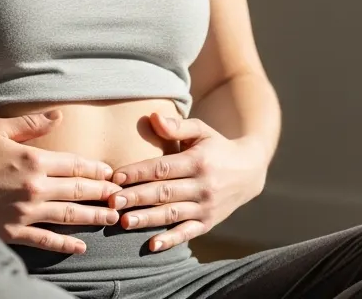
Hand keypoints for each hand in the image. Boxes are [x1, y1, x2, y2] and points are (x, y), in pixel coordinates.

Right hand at [0, 110, 124, 253]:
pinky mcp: (11, 231)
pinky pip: (45, 240)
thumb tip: (59, 115)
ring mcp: (24, 211)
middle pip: (79, 190)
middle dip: (103, 193)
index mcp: (35, 159)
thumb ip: (32, 124)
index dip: (97, 169)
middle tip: (121, 197)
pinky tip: (81, 247)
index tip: (111, 173)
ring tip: (111, 218)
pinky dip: (65, 245)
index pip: (76, 165)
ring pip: (69, 215)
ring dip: (93, 217)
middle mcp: (35, 186)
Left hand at [107, 112, 267, 251]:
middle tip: (111, 201)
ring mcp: (206, 206)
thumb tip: (153, 117)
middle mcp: (203, 185)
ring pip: (172, 214)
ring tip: (123, 222)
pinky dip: (171, 240)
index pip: (163, 168)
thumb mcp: (202, 131)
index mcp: (198, 161)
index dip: (138, 172)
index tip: (116, 176)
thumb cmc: (217, 147)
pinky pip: (188, 233)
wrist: (250, 170)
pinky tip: (152, 245)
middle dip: (136, 197)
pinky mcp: (209, 223)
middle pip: (164, 192)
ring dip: (147, 219)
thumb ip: (178, 126)